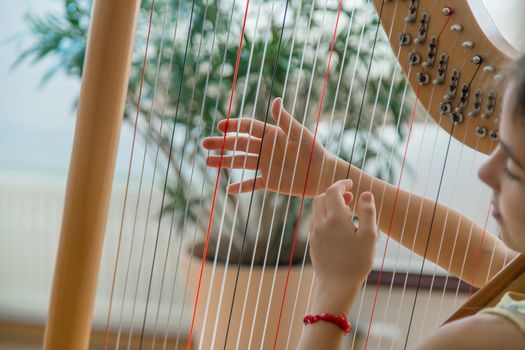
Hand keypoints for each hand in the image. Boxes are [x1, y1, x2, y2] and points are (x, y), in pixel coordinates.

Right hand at [201, 97, 333, 195]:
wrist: (322, 174)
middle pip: (239, 144)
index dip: (234, 126)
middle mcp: (266, 148)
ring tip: (208, 161)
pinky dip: (241, 187)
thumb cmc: (313, 151)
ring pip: (240, 162)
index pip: (248, 127)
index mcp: (271, 134)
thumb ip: (285, 120)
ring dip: (224, 162)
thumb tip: (276, 100)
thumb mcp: (299, 134)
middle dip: (222, 143)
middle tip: (205, 143)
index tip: (220, 127)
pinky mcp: (270, 181)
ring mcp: (266, 165)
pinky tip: (228, 189)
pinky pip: (252, 184)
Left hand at [309, 180, 376, 291]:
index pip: (333, 191)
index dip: (341, 184)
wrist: (337, 285)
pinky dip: (323, 216)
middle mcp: (321, 223)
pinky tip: (336, 226)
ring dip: (328, 205)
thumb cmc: (357, 262)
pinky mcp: (312, 243)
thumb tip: (365, 193)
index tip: (350, 183)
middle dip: (334, 193)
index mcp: (335, 218)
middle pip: (321, 198)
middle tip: (349, 198)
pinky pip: (315, 222)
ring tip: (345, 212)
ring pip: (316, 210)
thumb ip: (368, 212)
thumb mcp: (369, 236)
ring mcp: (314, 233)